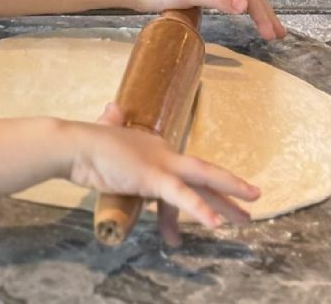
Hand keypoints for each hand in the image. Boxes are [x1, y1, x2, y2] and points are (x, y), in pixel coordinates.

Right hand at [65, 102, 258, 245]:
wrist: (76, 145)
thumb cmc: (87, 144)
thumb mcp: (106, 134)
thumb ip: (111, 122)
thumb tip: (111, 107)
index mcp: (156, 147)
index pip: (183, 173)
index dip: (197, 194)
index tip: (210, 211)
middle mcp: (164, 153)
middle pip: (204, 173)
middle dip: (230, 189)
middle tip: (254, 199)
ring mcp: (161, 164)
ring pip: (203, 181)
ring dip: (227, 198)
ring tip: (248, 215)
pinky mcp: (153, 178)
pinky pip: (182, 197)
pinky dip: (200, 209)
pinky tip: (215, 224)